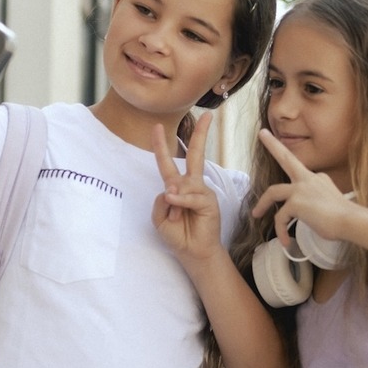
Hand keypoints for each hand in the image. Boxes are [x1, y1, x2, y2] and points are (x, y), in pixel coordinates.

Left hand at [151, 112, 224, 264]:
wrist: (193, 252)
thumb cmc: (177, 234)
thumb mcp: (159, 218)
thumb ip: (160, 201)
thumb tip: (172, 189)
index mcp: (176, 186)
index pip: (167, 162)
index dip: (161, 145)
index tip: (157, 126)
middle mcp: (191, 185)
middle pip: (195, 155)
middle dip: (201, 135)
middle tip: (208, 116)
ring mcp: (202, 191)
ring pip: (183, 183)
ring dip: (175, 200)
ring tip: (176, 217)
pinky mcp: (209, 201)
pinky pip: (192, 195)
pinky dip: (182, 201)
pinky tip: (178, 207)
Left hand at [250, 128, 353, 247]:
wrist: (351, 221)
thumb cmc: (344, 217)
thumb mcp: (330, 200)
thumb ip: (318, 197)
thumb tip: (311, 208)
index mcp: (317, 178)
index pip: (299, 169)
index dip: (290, 166)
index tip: (282, 152)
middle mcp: (308, 179)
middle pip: (286, 158)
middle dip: (273, 144)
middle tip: (262, 134)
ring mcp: (300, 189)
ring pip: (273, 192)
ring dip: (262, 204)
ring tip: (256, 214)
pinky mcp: (296, 203)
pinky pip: (280, 218)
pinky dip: (280, 231)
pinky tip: (285, 242)